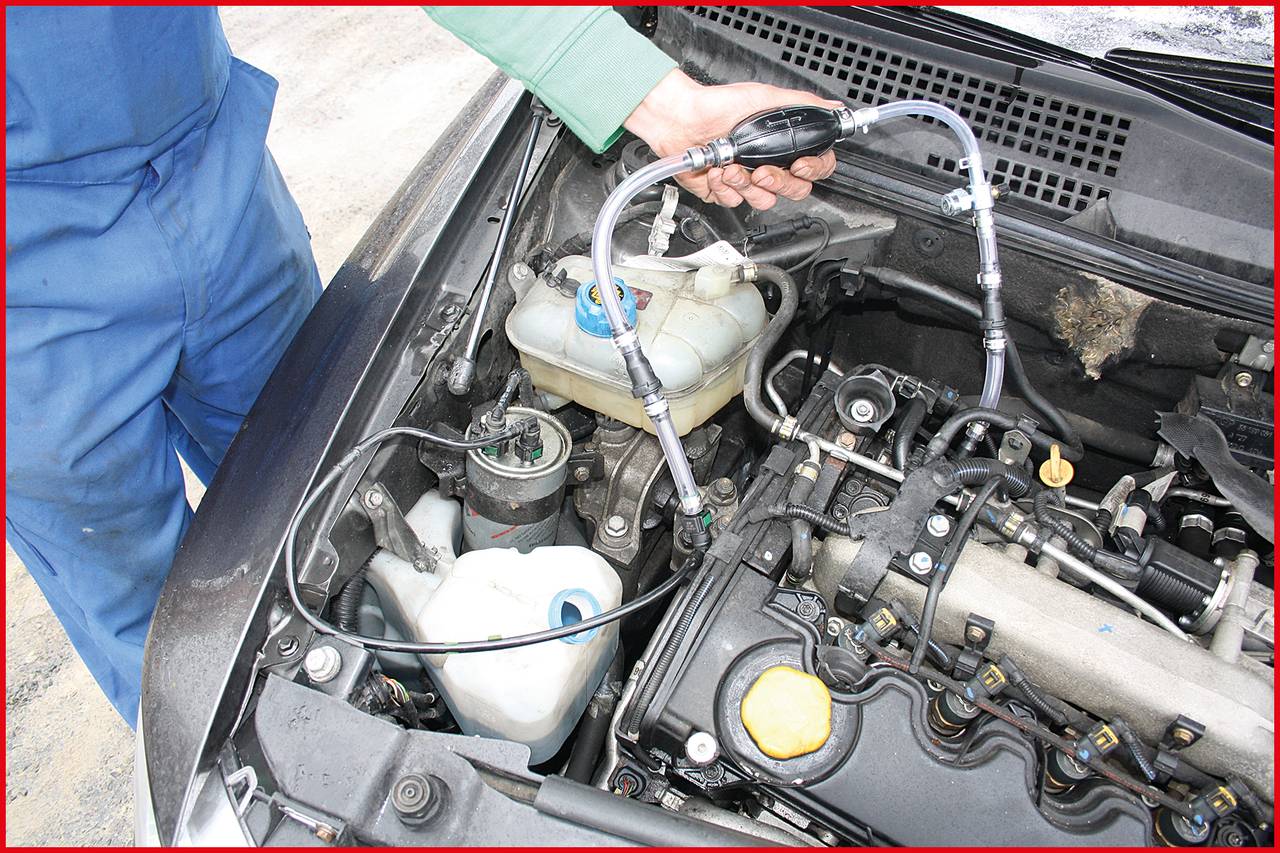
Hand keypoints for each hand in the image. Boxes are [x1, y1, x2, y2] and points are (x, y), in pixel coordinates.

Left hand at [624, 69, 840, 209]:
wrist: (679, 118)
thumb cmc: (717, 104)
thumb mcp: (765, 97)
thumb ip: (802, 105)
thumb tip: (833, 107)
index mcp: (781, 145)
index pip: (815, 167)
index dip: (813, 170)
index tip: (800, 165)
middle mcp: (768, 164)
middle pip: (794, 190)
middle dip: (778, 182)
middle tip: (762, 170)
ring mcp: (746, 180)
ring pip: (764, 201)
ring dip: (746, 185)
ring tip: (730, 167)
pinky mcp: (724, 192)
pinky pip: (734, 203)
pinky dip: (724, 187)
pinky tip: (716, 170)